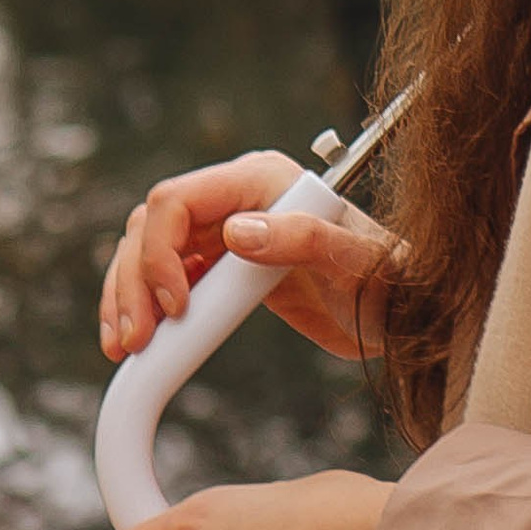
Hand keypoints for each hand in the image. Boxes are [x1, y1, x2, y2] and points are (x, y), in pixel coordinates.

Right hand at [99, 150, 395, 365]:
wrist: (405, 317)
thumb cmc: (393, 283)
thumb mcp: (357, 263)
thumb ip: (305, 241)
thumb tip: (237, 232)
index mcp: (264, 181)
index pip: (177, 202)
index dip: (160, 253)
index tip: (175, 308)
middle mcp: (237, 200)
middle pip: (150, 229)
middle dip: (133, 283)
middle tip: (133, 341)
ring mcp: (227, 236)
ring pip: (147, 255)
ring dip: (127, 299)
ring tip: (125, 348)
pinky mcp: (225, 272)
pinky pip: (165, 283)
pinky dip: (144, 311)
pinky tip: (138, 346)